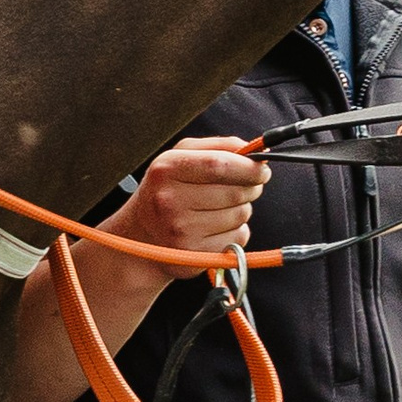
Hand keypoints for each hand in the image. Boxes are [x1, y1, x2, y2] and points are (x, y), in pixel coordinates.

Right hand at [93, 136, 271, 287]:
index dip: (248, 167)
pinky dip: (237, 230)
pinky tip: (216, 227)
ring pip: (240, 215)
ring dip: (242, 208)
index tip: (262, 168)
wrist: (139, 237)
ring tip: (222, 207)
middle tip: (248, 185)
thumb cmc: (167, 189)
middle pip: (234, 191)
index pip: (219, 165)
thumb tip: (256, 149)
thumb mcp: (181, 157)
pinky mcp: (194, 255)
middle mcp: (170, 201)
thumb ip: (218, 146)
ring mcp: (181, 232)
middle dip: (252, 187)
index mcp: (167, 169)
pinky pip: (237, 238)